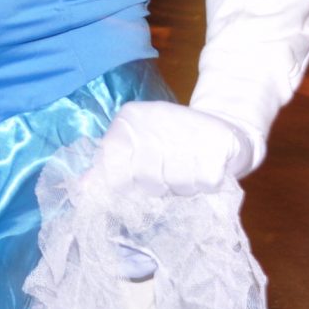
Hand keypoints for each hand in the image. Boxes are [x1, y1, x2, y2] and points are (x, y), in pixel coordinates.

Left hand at [86, 100, 257, 202]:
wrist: (225, 125)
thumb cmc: (173, 143)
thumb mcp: (137, 147)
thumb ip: (110, 167)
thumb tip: (82, 190)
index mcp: (130, 117)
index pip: (113, 161)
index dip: (122, 183)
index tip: (133, 186)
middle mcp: (156, 118)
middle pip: (145, 177)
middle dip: (157, 186)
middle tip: (168, 176)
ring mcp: (188, 130)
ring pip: (175, 183)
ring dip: (182, 188)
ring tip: (188, 172)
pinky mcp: (218, 144)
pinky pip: (203, 183)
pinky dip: (204, 185)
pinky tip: (205, 170)